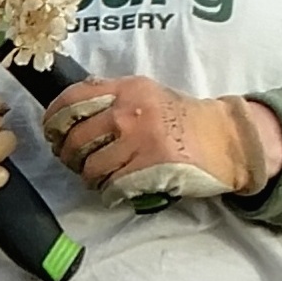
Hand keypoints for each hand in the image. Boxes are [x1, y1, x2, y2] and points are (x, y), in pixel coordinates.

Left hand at [42, 75, 281, 203]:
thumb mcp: (148, 95)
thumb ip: (112, 97)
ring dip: (89, 176)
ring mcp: (140, 139)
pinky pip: (111, 184)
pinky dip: (109, 192)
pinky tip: (116, 189)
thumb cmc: (184, 119)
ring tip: (100, 177)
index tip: (52, 134)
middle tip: (75, 162)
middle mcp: (129, 111)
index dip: (53, 120)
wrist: (229, 139)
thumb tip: (69, 110)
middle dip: (68, 154)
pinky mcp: (150, 166)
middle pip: (75, 137)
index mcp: (126, 88)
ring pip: (90, 165)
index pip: (72, 100)